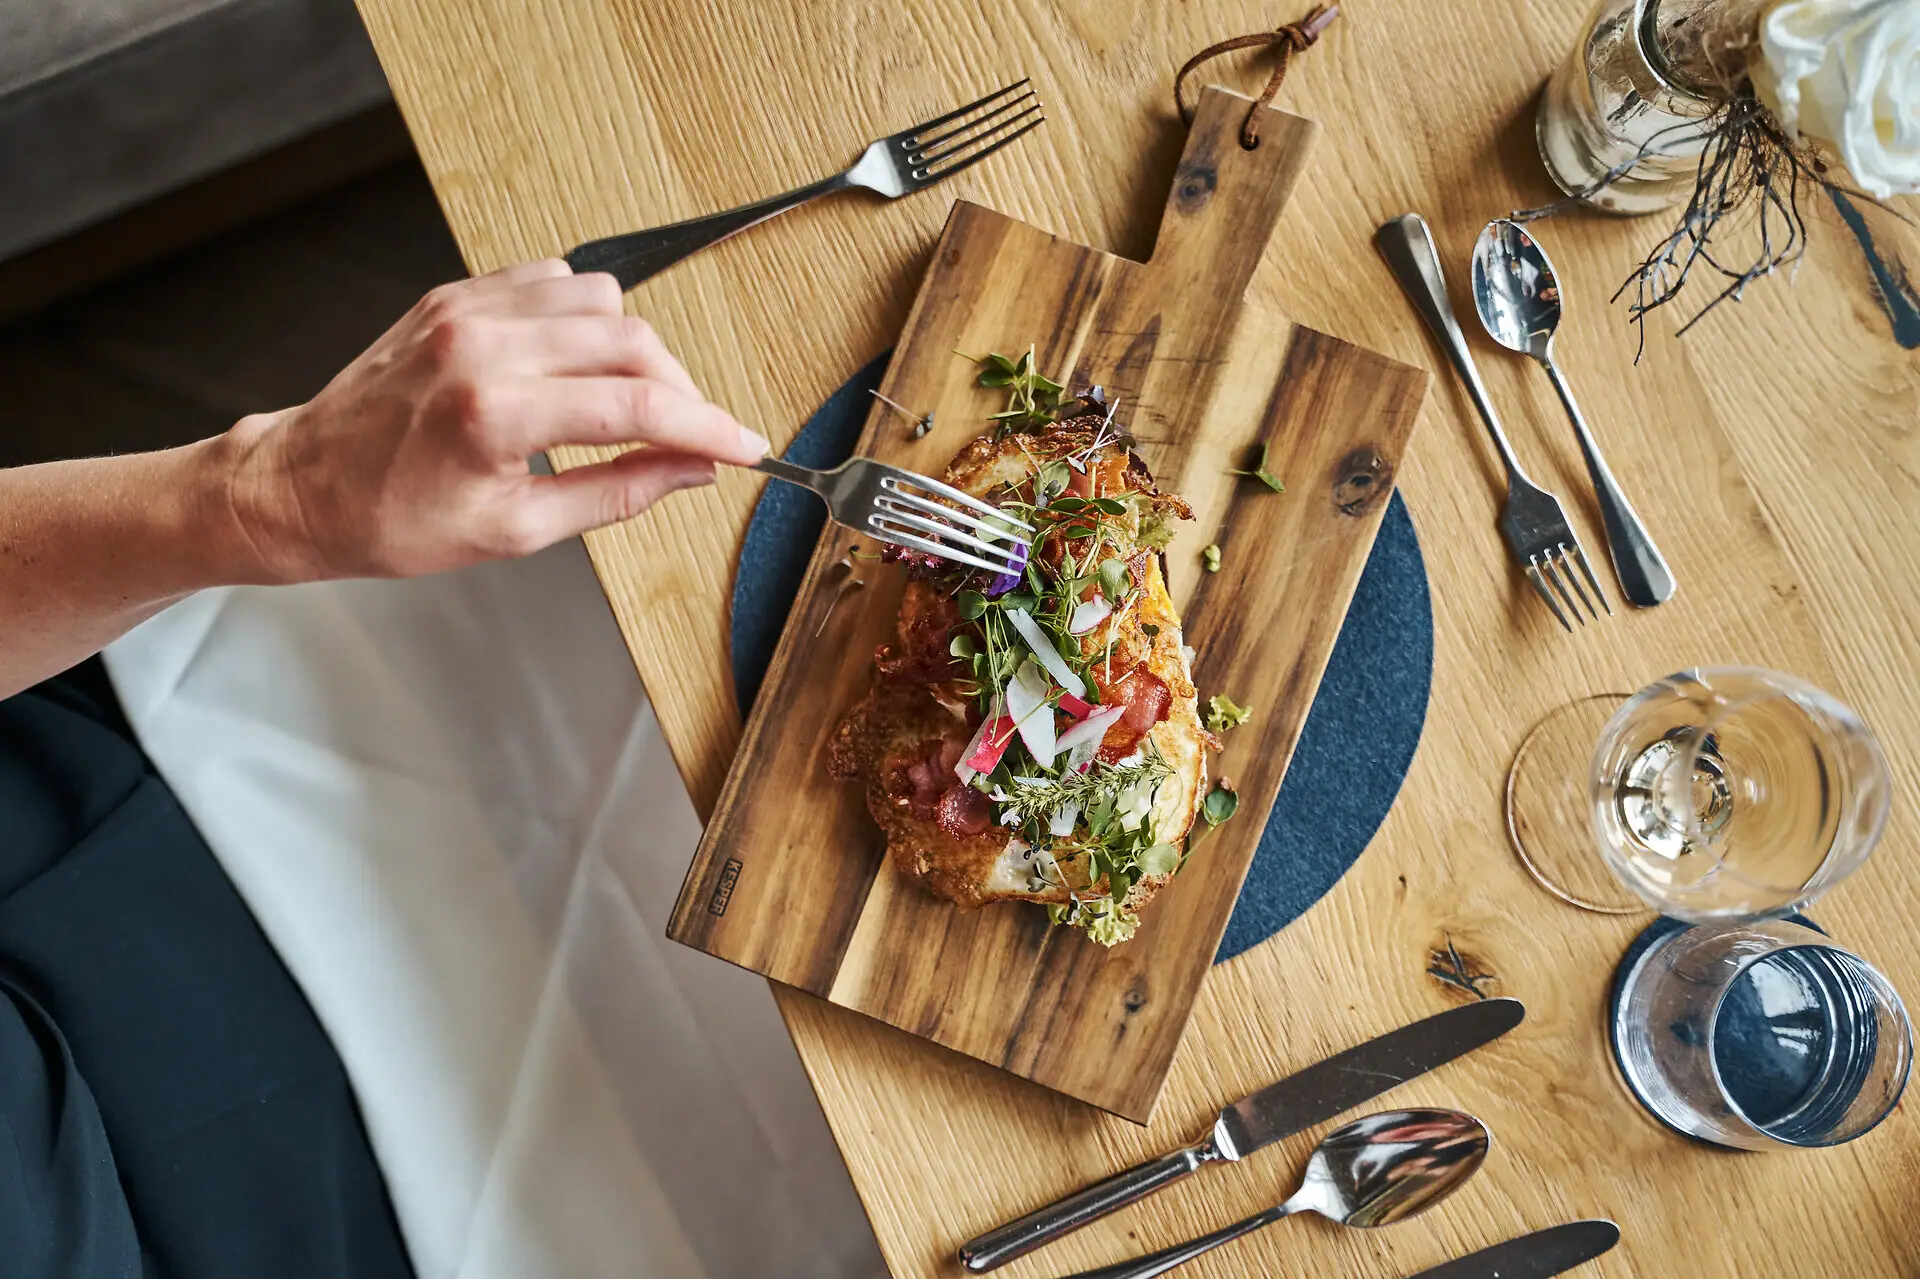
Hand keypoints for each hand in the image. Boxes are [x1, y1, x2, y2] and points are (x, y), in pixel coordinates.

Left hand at [223, 259, 767, 581]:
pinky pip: (552, 281)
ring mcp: (466, 309)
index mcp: (495, 415)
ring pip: (600, 299)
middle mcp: (483, 346)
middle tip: (692, 436)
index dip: (707, 427)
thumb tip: (692, 471)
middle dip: (680, 390)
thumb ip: (616, 494)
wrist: (300, 486)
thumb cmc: (391, 521)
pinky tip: (575, 365)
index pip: (638, 407)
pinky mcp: (454, 294)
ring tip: (628, 404)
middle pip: (632, 341)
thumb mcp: (514, 532)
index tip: (745, 447)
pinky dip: (583, 318)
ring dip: (633, 350)